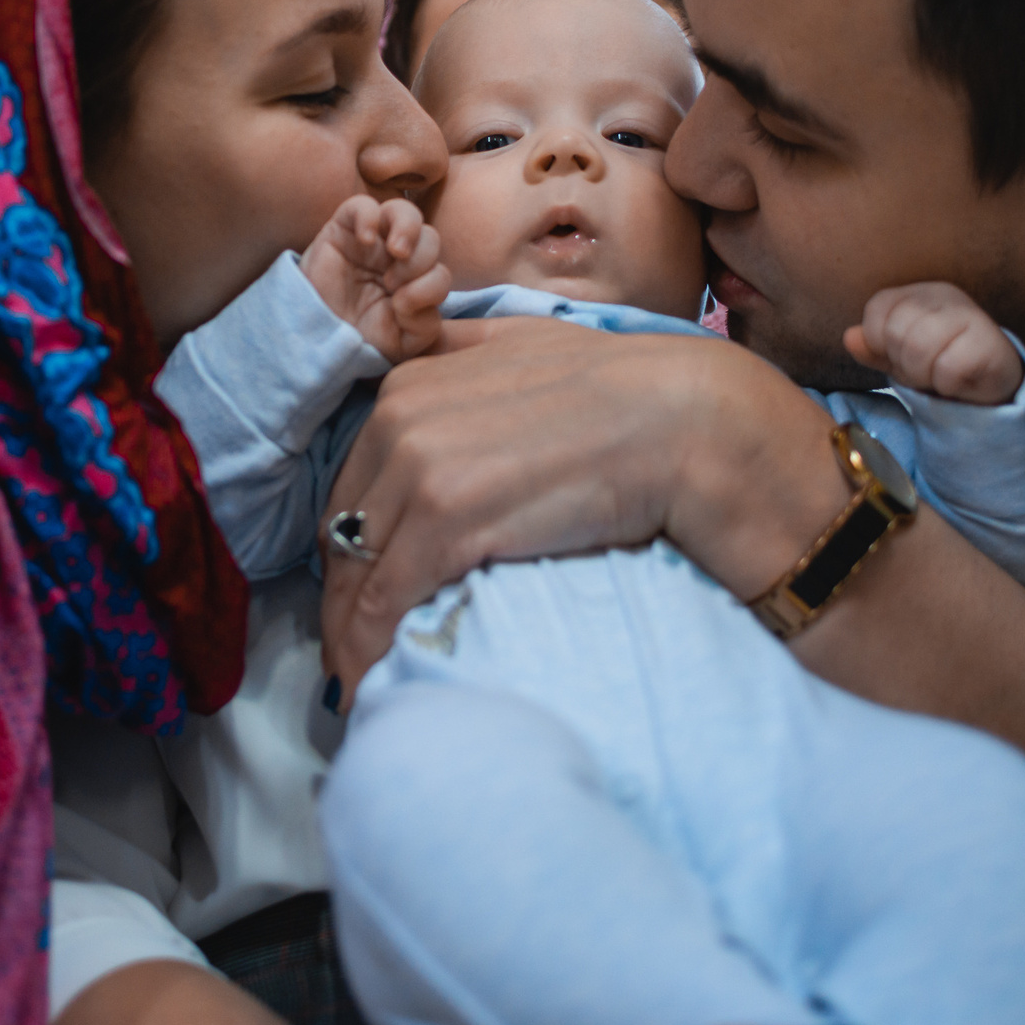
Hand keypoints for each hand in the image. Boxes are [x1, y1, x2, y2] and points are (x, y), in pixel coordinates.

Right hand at [302, 196, 452, 362]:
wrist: (318, 338)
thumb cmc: (361, 338)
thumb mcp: (402, 342)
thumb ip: (425, 325)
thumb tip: (421, 299)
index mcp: (416, 283)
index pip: (441, 272)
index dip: (430, 287)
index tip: (401, 307)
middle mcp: (398, 259)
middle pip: (430, 237)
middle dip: (421, 261)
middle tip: (393, 284)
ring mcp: (373, 242)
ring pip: (404, 211)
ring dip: (408, 229)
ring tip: (397, 252)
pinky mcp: (343, 230)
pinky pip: (362, 206)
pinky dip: (369, 217)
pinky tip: (366, 240)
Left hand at [318, 318, 838, 706]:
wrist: (681, 420)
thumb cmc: (620, 388)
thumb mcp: (524, 344)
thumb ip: (462, 352)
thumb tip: (430, 353)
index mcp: (408, 388)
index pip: (353, 486)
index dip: (352, 543)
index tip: (358, 588)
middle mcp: (399, 423)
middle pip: (343, 532)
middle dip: (343, 594)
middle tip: (351, 645)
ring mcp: (419, 473)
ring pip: (355, 574)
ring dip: (349, 634)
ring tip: (356, 680)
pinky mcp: (447, 525)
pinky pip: (383, 604)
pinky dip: (368, 647)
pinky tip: (370, 680)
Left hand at [844, 282, 1022, 404]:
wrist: (989, 384)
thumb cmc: (939, 363)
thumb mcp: (899, 356)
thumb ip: (873, 347)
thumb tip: (849, 338)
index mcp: (919, 292)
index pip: (877, 309)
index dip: (880, 342)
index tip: (901, 355)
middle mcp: (945, 295)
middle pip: (896, 331)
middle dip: (904, 362)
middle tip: (925, 369)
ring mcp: (971, 315)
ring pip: (920, 349)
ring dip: (924, 375)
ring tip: (940, 374)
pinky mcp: (990, 343)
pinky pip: (948, 369)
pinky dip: (947, 384)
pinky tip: (959, 381)